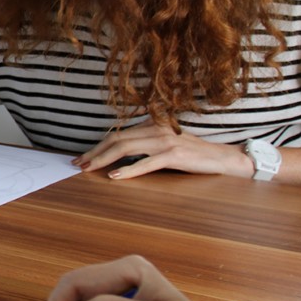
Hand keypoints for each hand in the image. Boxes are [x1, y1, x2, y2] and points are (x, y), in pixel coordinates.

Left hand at [76, 122, 254, 179]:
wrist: (222, 159)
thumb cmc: (192, 154)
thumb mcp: (165, 144)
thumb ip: (144, 145)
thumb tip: (117, 157)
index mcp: (152, 124)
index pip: (118, 134)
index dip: (98, 146)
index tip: (82, 157)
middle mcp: (156, 129)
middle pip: (117, 139)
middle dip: (95, 152)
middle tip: (78, 164)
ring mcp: (164, 141)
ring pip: (126, 148)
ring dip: (104, 159)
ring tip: (89, 168)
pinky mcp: (173, 155)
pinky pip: (145, 163)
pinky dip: (128, 170)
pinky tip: (114, 176)